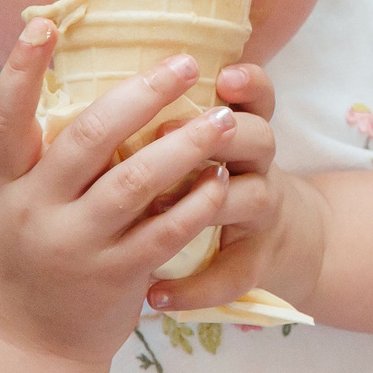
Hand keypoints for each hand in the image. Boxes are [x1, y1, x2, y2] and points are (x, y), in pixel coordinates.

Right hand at [0, 20, 235, 366]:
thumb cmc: (18, 259)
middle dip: (139, 97)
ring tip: (224, 118)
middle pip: (85, 140)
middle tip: (186, 63)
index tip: (45, 24)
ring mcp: (79, 246)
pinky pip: (165, 233)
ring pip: (134, 183)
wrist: (36, 346)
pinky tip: (222, 178)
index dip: (20, 72)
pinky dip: (196, 204)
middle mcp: (38, 212)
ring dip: (184, 147)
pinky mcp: (119, 275)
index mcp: (8, 187)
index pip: (7, 121)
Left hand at [146, 62, 317, 315]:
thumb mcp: (209, 143)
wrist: (272, 240)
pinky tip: (156, 296)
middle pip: (261, 136)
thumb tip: (100, 87)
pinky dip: (193, 289)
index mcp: (242, 131)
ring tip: (163, 210)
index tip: (223, 76)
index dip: (248, 84)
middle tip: (170, 133)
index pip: (257, 96)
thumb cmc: (218, 179)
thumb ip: (172, 116)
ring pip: (254, 197)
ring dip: (212, 201)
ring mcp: (261, 213)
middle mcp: (258, 166)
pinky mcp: (253, 262)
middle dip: (223, 133)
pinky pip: (230, 276)